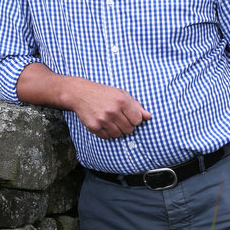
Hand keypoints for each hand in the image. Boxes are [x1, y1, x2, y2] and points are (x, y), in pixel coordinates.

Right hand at [16, 63, 150, 138]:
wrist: (80, 93)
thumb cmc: (103, 93)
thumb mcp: (121, 94)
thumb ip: (136, 105)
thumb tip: (149, 117)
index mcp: (122, 101)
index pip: (138, 120)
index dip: (135, 119)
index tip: (128, 115)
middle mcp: (113, 111)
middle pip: (129, 129)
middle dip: (126, 125)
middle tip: (119, 118)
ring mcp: (103, 120)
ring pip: (119, 134)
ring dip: (117, 130)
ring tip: (111, 121)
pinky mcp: (94, 127)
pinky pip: (107, 137)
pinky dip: (107, 133)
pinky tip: (104, 123)